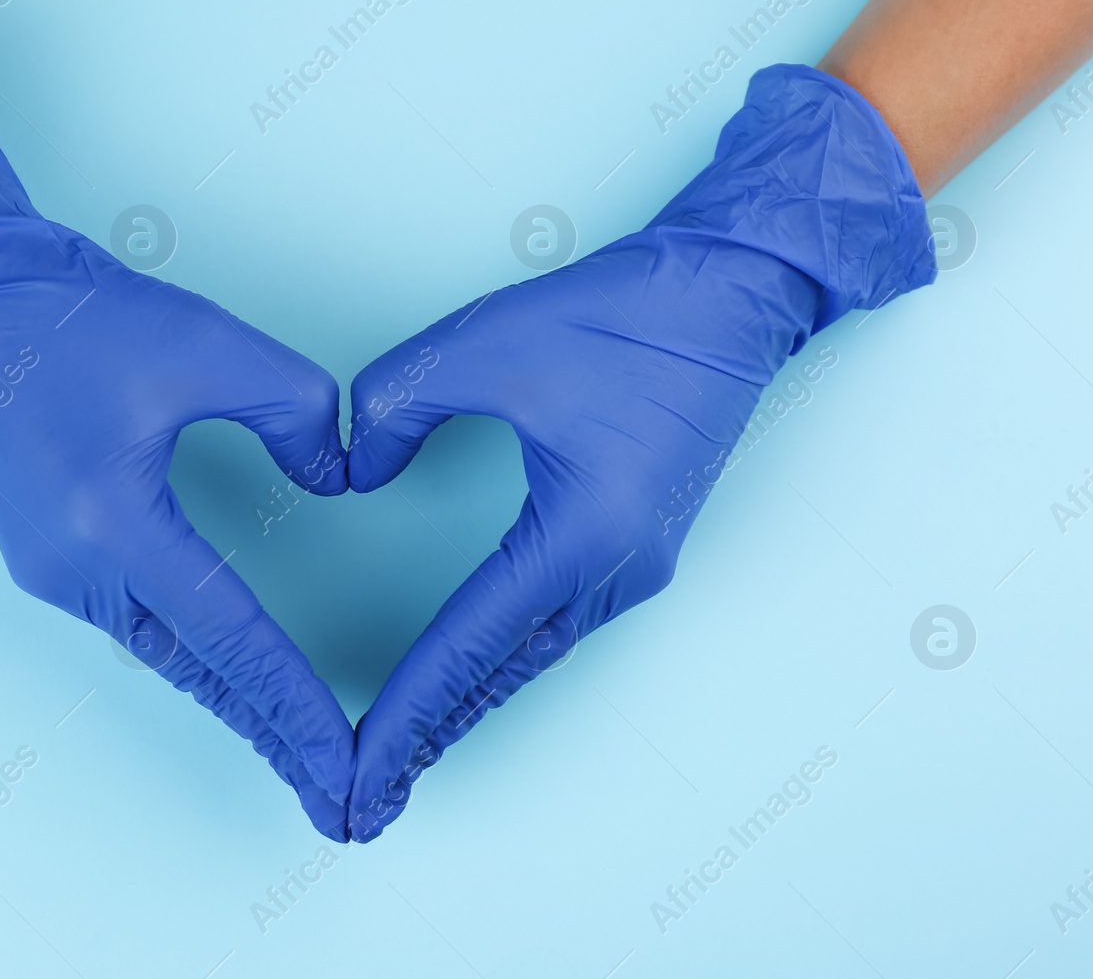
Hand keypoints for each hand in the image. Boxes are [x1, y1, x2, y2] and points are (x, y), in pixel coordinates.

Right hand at [0, 16, 355, 838]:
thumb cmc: (68, 314)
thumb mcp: (208, 341)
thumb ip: (297, 411)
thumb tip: (337, 478)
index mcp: (113, 525)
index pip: (233, 642)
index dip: (298, 708)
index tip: (345, 766)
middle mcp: (74, 569)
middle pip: (198, 676)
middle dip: (272, 737)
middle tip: (335, 799)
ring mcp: (49, 569)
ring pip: (163, 657)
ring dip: (232, 701)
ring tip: (297, 746)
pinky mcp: (43, 554)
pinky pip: (134, 627)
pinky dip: (193, 657)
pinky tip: (228, 671)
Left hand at [343, 64, 935, 840]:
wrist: (736, 293)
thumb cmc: (629, 315)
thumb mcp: (487, 342)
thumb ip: (398, 407)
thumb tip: (356, 471)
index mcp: (582, 533)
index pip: (467, 647)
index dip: (404, 712)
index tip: (358, 769)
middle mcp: (616, 569)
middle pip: (500, 677)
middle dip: (428, 738)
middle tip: (365, 800)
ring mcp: (637, 564)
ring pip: (530, 660)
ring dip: (466, 707)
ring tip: (403, 752)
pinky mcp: (639, 545)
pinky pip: (555, 628)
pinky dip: (500, 664)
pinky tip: (467, 674)